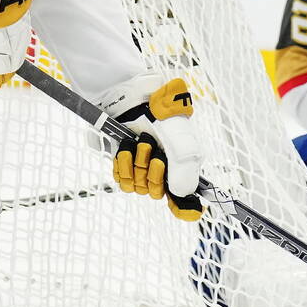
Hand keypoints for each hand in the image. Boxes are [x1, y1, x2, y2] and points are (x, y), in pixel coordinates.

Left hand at [102, 73, 201, 220]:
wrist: (130, 96)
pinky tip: (125, 150)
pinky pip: (122, 181)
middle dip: (152, 173)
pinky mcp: (124, 163)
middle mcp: (164, 169)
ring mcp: (142, 167)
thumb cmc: (160, 114)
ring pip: (138, 188)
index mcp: (183, 164)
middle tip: (152, 151)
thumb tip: (180, 194)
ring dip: (136, 166)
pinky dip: (122, 167)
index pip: (185, 198)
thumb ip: (184, 168)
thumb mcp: (180, 140)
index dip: (185, 208)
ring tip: (137, 144)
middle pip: (157, 193)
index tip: (183, 210)